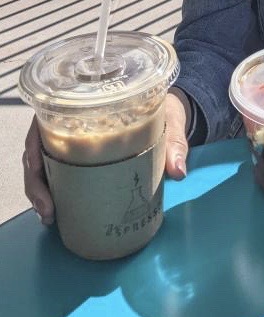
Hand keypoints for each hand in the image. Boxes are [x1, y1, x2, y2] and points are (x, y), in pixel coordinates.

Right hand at [23, 90, 192, 223]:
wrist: (171, 116)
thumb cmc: (165, 110)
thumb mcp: (170, 121)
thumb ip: (174, 143)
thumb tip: (177, 171)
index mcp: (89, 102)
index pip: (47, 118)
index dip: (34, 142)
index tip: (34, 164)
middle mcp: (75, 122)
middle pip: (40, 147)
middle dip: (36, 179)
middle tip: (47, 207)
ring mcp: (75, 143)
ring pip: (44, 164)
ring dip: (41, 190)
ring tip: (49, 215)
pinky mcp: (81, 160)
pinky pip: (58, 175)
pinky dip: (52, 194)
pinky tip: (54, 213)